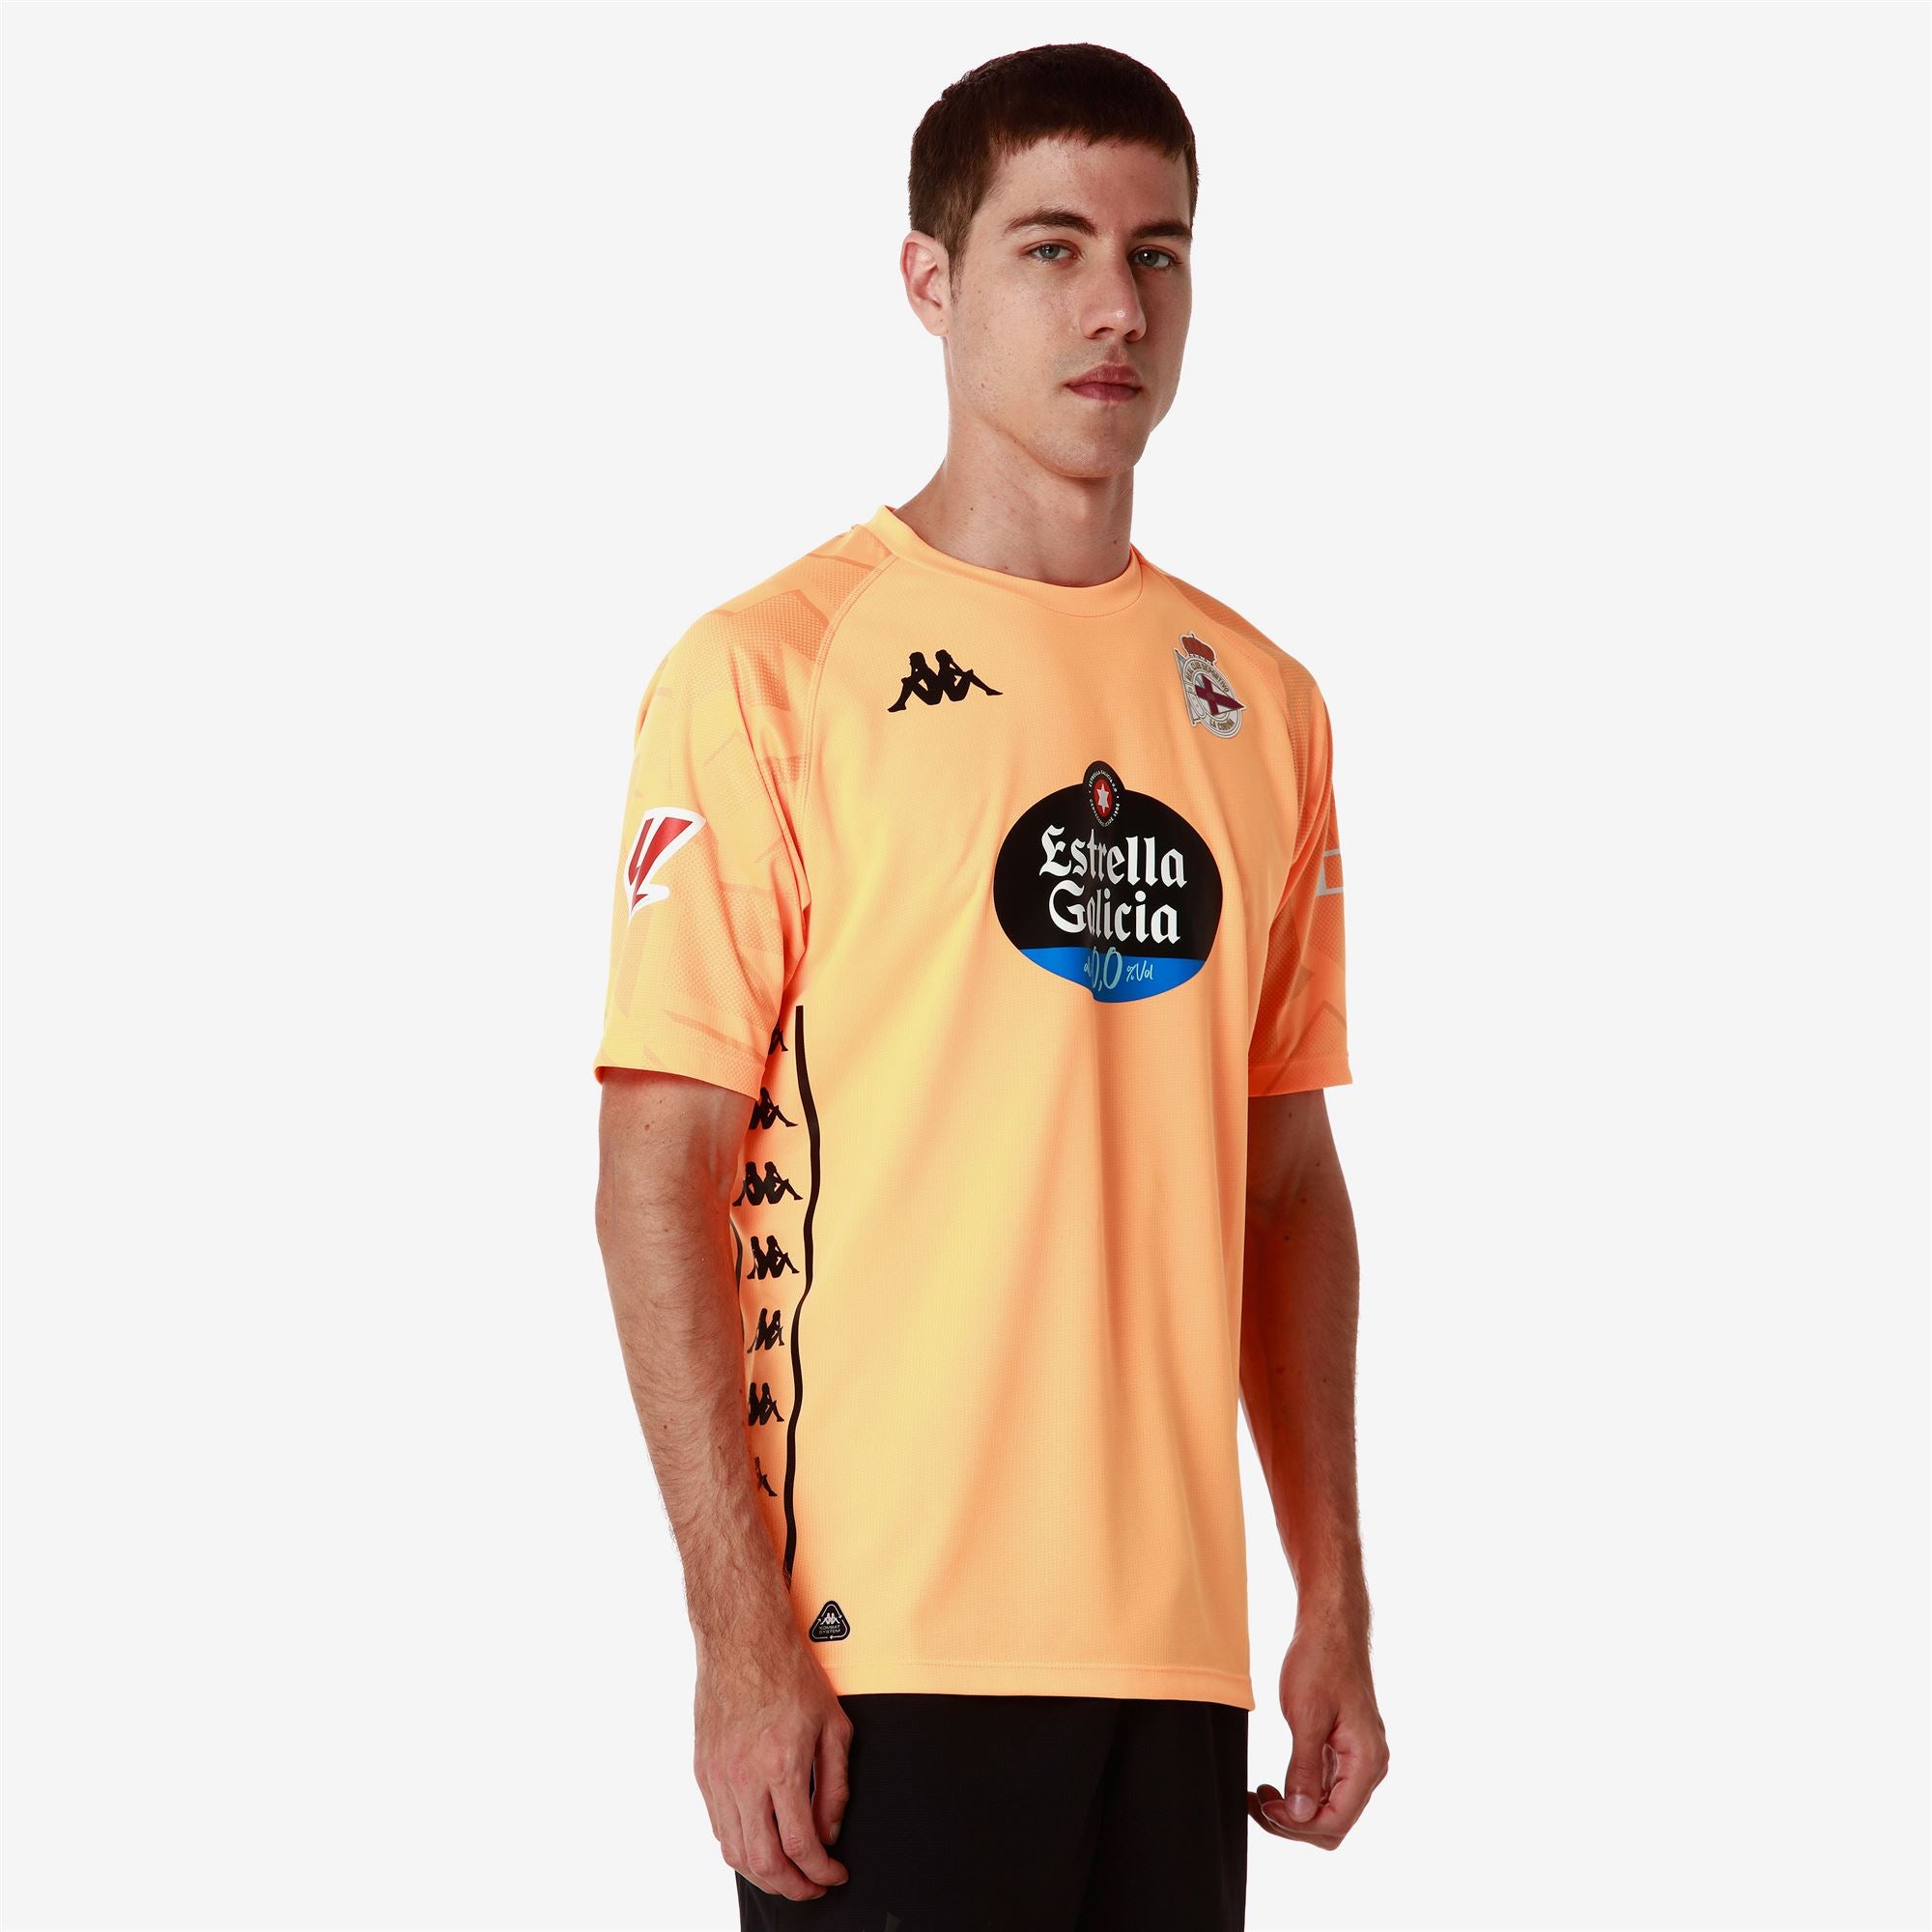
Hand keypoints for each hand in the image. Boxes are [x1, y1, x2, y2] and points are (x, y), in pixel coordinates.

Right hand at [693, 1626, 852, 1900]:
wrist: (743, 1640)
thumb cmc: (791, 1674)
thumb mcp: (833, 1725)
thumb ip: (836, 1786)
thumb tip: (829, 1832)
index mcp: (782, 1766)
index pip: (801, 1845)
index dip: (821, 1872)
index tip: (834, 1874)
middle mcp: (744, 1778)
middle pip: (763, 1862)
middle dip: (792, 1887)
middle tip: (812, 1886)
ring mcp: (718, 1777)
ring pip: (735, 1852)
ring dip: (763, 1874)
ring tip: (788, 1874)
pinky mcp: (703, 1771)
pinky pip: (718, 1827)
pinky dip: (740, 1848)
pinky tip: (760, 1845)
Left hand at [1248, 1616, 1388, 1849]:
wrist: (1330, 1625)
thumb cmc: (1321, 1661)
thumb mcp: (1307, 1715)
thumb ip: (1304, 1769)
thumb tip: (1300, 1815)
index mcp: (1366, 1761)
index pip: (1336, 1821)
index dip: (1297, 1825)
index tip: (1266, 1806)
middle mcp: (1369, 1767)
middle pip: (1333, 1823)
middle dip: (1294, 1823)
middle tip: (1257, 1803)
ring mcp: (1357, 1760)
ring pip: (1328, 1809)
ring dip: (1294, 1812)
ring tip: (1260, 1796)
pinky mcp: (1344, 1751)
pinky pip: (1325, 1789)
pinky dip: (1300, 1794)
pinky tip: (1273, 1786)